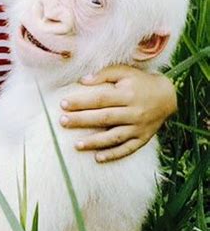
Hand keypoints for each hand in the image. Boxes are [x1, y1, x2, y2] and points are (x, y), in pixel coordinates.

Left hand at [59, 65, 176, 162]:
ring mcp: (139, 127)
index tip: (63, 104)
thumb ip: (103, 74)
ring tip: (76, 145)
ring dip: (95, 142)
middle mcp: (134, 112)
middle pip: (104, 118)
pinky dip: (113, 155)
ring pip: (115, 137)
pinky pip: (128, 149)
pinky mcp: (143, 139)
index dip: (81, 102)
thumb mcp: (124, 71)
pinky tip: (98, 158)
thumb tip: (82, 80)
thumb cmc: (139, 81)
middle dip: (82, 121)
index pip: (100, 99)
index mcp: (127, 94)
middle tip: (62, 122)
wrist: (167, 96)